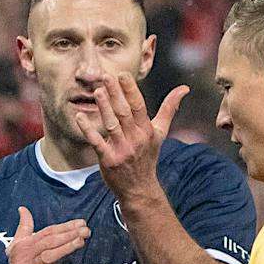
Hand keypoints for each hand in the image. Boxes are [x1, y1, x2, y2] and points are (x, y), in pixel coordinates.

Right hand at [6, 204, 88, 263]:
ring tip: (81, 242)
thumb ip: (23, 228)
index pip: (48, 232)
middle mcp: (25, 254)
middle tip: (87, 231)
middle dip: (69, 235)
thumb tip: (23, 208)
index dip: (65, 226)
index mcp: (25, 244)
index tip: (81, 222)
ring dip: (65, 248)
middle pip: (50, 241)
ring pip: (48, 256)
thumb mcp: (14, 245)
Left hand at [73, 73, 184, 200]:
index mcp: (146, 130)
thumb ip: (169, 109)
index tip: (122, 74)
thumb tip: (184, 88)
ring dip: (104, 107)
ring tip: (96, 92)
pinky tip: (79, 117)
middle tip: (105, 76)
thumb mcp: (160, 133)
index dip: (130, 90)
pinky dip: (87, 129)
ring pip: (111, 124)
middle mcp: (135, 139)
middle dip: (115, 94)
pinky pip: (96, 142)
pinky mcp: (108, 160)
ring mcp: (122, 150)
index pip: (138, 106)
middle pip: (124, 112)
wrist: (139, 188)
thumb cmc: (147, 157)